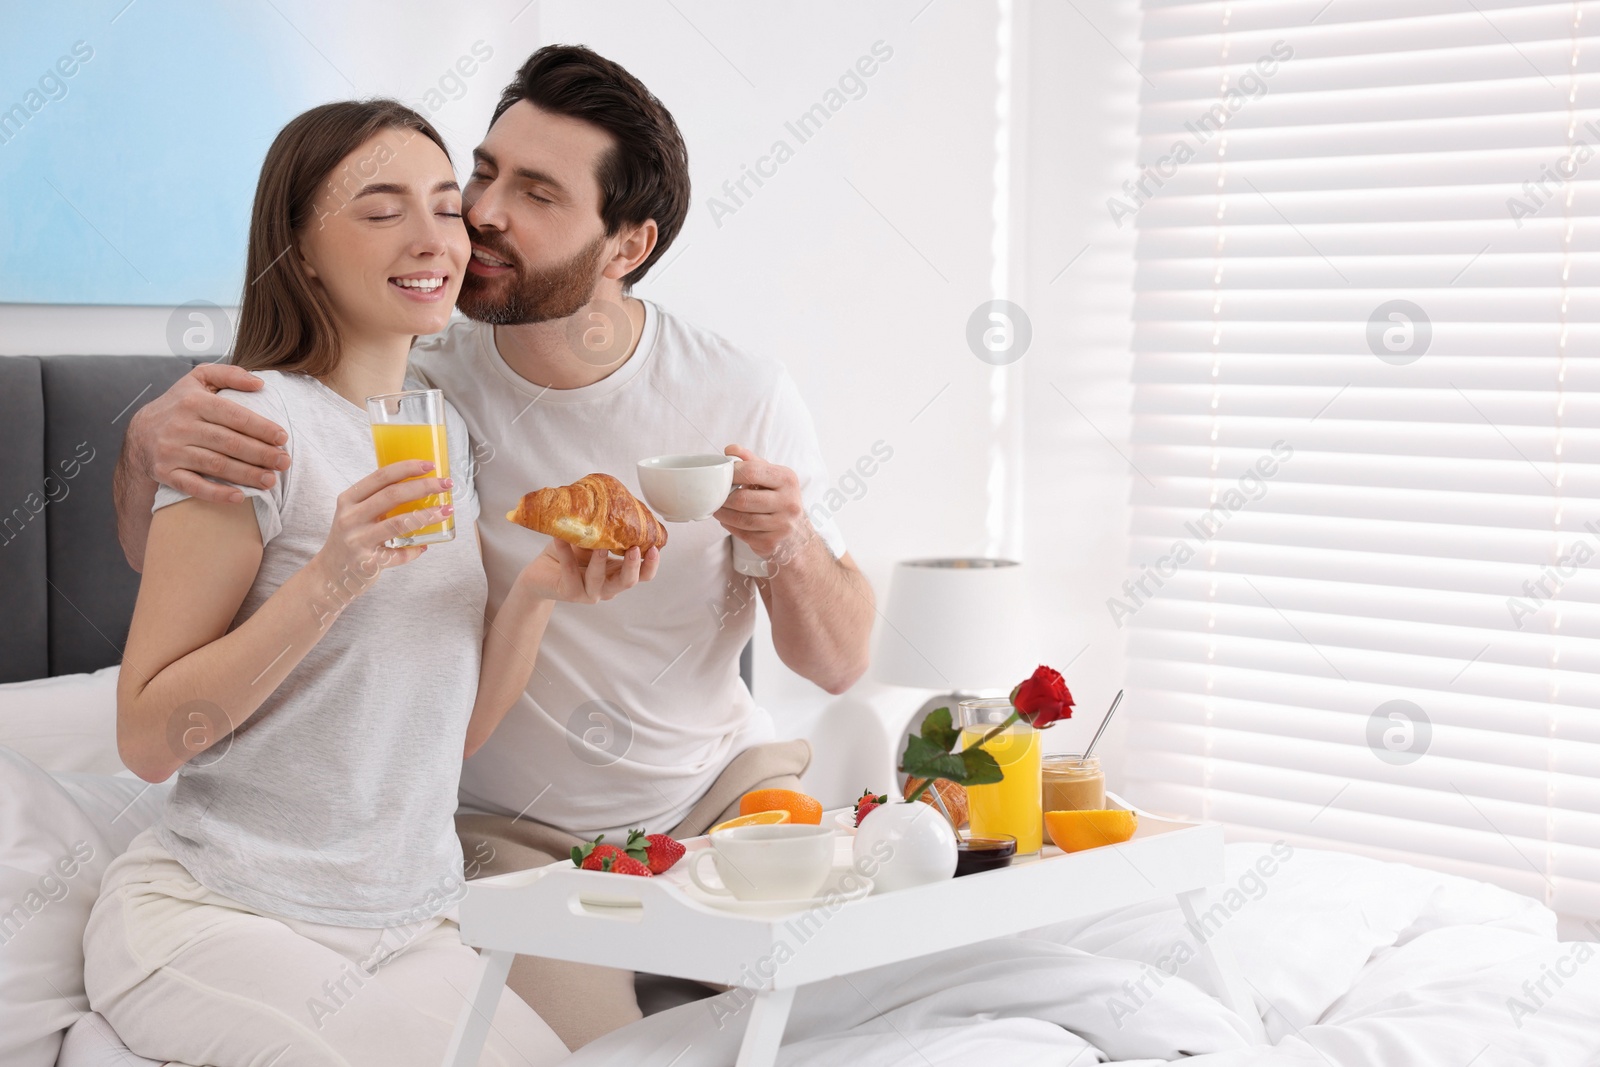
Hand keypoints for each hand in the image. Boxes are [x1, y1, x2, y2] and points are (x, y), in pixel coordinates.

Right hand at [129, 364, 290, 503]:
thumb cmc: (180, 404)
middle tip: (284, 462)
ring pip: (215, 465)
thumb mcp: (199, 379)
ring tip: (271, 480)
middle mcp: (181, 425)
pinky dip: (216, 494)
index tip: (282, 438)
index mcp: (193, 402)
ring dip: (246, 475)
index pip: (234, 415)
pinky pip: (193, 486)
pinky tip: (240, 497)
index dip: (261, 428)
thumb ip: (229, 374)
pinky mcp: (165, 472)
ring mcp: (171, 450)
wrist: (140, 433)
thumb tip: (260, 383)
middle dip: (261, 454)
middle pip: (229, 442)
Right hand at [311, 461, 453, 594]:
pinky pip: (399, 554)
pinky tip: (424, 546)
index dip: (407, 468)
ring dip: (427, 515)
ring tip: (447, 510)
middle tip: (446, 484)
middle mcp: (350, 517)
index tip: (430, 464)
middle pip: (393, 495)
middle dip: (424, 486)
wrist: (329, 574)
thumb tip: (418, 485)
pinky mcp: (367, 562)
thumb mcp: (355, 514)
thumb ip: (377, 501)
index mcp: (349, 499)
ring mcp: (358, 540)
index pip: (381, 476)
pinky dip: (414, 550)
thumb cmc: (350, 539)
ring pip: (399, 523)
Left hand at [517, 538, 659, 603]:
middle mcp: (607, 586)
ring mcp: (589, 592)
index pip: (642, 575)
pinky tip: (561, 539)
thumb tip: (617, 498)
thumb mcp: (591, 539)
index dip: (651, 565)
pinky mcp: (569, 592)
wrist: (541, 571)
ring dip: (601, 563)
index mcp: (617, 573)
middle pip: (627, 582)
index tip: (655, 549)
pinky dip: (567, 555)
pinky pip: (571, 574)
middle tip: (635, 549)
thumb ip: (605, 529)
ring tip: (600, 547)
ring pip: (601, 583)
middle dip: (634, 567)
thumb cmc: (570, 553)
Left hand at [714, 444, 807, 560]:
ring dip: (724, 514)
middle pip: (744, 499)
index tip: (721, 475)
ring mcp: (782, 525)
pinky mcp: (772, 542)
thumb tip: (730, 449)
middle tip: (715, 496)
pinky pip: (744, 534)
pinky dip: (731, 527)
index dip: (731, 473)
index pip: (752, 471)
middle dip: (724, 498)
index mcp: (787, 479)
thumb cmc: (779, 498)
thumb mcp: (771, 476)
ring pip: (742, 519)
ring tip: (717, 508)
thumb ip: (751, 461)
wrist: (797, 533)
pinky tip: (728, 521)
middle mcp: (789, 502)